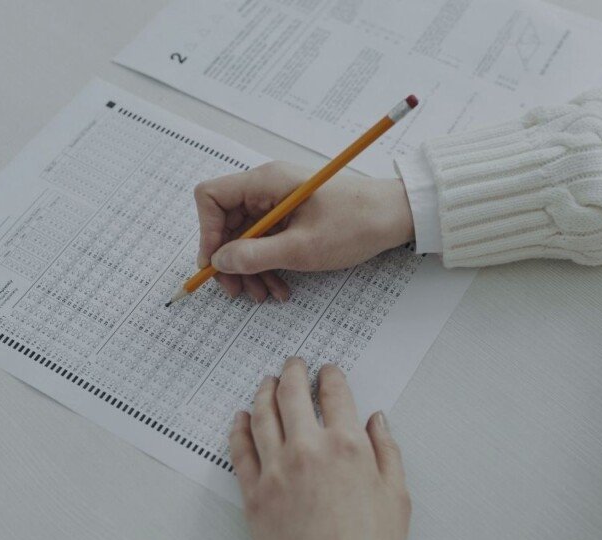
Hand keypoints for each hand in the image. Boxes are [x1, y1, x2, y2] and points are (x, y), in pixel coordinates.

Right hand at [194, 161, 413, 301]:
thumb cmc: (355, 224)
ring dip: (250, 268)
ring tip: (264, 295)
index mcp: (266, 182)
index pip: (211, 197)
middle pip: (226, 222)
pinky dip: (268, 265)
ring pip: (246, 237)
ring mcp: (279, 202)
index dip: (207, 232)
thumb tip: (219, 262)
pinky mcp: (291, 216)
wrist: (395, 217)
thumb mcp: (302, 248)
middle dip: (230, 260)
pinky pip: (267, 241)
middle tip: (237, 291)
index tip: (216, 265)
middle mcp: (267, 187)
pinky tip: (280, 287)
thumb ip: (256, 255)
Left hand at [230, 357, 410, 539]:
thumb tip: (377, 421)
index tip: (328, 372)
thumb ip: (387, 450)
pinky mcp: (255, 493)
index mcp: (347, 446)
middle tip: (295, 364)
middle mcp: (308, 450)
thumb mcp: (397, 496)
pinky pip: (240, 450)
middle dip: (294, 372)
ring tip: (267, 382)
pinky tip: (241, 417)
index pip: (335, 394)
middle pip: (292, 394)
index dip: (331, 376)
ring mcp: (277, 470)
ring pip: (262, 415)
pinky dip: (238, 428)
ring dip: (264, 391)